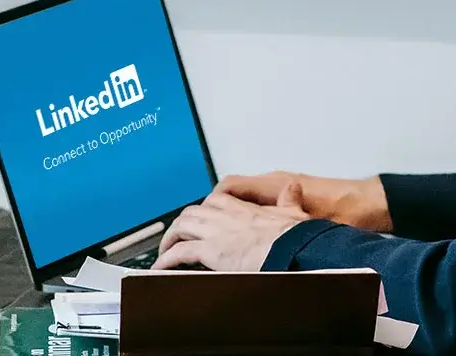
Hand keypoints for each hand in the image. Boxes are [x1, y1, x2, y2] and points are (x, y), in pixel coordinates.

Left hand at [151, 182, 311, 271]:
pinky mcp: (211, 251)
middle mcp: (226, 217)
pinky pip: (180, 253)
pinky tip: (161, 268)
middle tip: (178, 237)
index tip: (201, 218)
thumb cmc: (294, 237)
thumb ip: (290, 200)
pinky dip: (166, 259)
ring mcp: (216, 233)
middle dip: (182, 224)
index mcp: (244, 209)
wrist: (294, 248)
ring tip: (166, 252)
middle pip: (192, 212)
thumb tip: (293, 188)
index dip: (204, 209)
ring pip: (182, 226)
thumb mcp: (294, 213)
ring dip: (170, 239)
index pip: (215, 201)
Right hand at [215, 171, 393, 232]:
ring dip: (229, 215)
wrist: (370, 203)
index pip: (228, 187)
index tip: (199, 223)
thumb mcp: (310, 224)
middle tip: (200, 235)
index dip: (209, 204)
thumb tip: (252, 239)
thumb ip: (281, 226)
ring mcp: (282, 190)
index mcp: (273, 186)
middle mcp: (275, 184)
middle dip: (212, 213)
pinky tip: (247, 236)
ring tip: (217, 238)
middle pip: (230, 193)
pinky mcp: (292, 199)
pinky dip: (247, 215)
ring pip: (243, 199)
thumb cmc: (345, 210)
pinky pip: (259, 202)